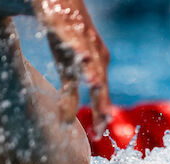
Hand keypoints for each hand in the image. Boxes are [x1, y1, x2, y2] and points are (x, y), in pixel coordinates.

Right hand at [34, 0, 112, 136]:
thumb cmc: (65, 35)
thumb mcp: (66, 68)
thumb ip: (69, 94)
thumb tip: (66, 124)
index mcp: (97, 65)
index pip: (102, 95)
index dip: (101, 113)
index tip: (98, 135)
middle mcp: (94, 52)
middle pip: (100, 80)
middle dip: (102, 100)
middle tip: (104, 121)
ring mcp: (82, 36)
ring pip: (90, 57)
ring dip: (93, 72)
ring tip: (96, 86)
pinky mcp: (65, 22)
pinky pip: (73, 35)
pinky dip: (78, 46)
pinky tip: (83, 56)